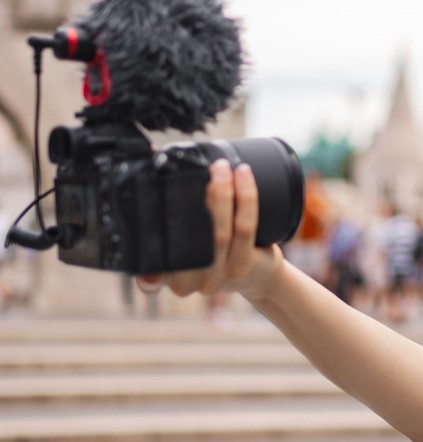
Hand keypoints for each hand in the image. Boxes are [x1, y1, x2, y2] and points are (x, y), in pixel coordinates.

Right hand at [137, 159, 282, 300]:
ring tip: (225, 168)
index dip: (148, 229)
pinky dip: (246, 199)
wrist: (257, 274)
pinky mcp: (242, 268)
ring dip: (224, 193)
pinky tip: (244, 177)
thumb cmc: (213, 249)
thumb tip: (151, 157)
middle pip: (193, 237)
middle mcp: (184, 284)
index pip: (146, 257)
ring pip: (220, 232)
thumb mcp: (182, 241)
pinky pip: (244, 230)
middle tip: (212, 166)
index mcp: (160, 276)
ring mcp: (215, 279)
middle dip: (205, 195)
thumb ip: (163, 216)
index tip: (151, 191)